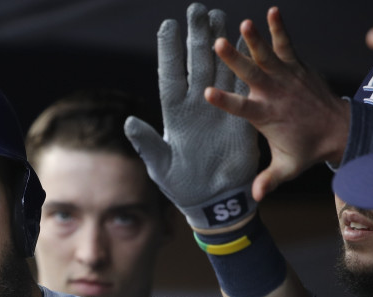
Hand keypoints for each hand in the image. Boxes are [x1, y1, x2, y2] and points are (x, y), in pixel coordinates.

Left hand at [124, 3, 258, 230]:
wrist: (215, 202)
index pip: (170, 74)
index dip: (169, 50)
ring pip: (218, 69)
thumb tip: (128, 122)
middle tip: (198, 9)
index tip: (168, 25)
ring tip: (220, 15)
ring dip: (219, 44)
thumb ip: (147, 144)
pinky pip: (241, 86)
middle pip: (195, 63)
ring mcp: (218, 108)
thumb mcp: (161, 167)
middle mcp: (196, 105)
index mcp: (174, 114)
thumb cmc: (183, 188)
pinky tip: (244, 45)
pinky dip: (242, 66)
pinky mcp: (240, 117)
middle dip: (196, 36)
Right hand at [205, 7, 349, 200]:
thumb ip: (269, 180)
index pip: (241, 109)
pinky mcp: (297, 67)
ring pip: (268, 56)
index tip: (207, 93)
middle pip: (251, 75)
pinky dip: (280, 29)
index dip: (224, 101)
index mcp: (266, 117)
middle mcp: (275, 94)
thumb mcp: (287, 168)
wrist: (339, 130)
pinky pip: (287, 45)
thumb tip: (254, 198)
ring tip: (244, 23)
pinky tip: (271, 11)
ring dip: (255, 39)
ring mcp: (287, 78)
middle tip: (219, 43)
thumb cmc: (307, 149)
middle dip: (235, 59)